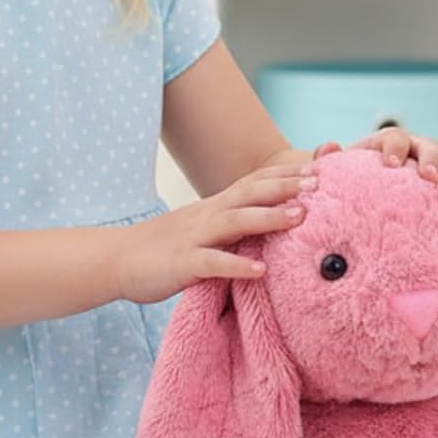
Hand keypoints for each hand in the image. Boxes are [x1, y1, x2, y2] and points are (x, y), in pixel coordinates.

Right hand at [116, 161, 317, 303]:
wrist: (117, 260)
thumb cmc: (165, 248)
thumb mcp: (202, 230)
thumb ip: (232, 227)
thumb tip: (268, 227)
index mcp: (214, 207)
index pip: (254, 182)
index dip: (284, 174)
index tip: (317, 167)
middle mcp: (207, 215)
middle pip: (250, 193)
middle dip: (285, 186)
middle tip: (319, 182)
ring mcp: (194, 237)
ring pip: (235, 221)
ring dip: (268, 217)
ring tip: (300, 216)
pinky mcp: (182, 263)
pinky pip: (212, 263)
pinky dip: (236, 264)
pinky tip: (260, 270)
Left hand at [314, 128, 437, 205]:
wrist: (365, 197)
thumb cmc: (351, 186)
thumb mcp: (337, 174)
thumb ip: (329, 161)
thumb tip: (329, 146)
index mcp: (389, 144)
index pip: (394, 137)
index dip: (394, 148)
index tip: (391, 164)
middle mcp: (416, 151)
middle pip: (429, 145)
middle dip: (431, 158)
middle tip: (428, 176)